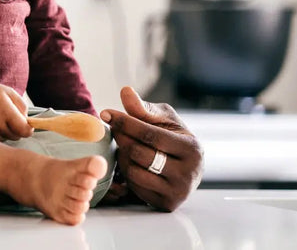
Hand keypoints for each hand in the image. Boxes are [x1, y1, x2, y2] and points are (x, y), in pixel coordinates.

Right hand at [0, 81, 33, 140]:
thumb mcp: (11, 93)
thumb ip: (22, 107)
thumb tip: (27, 121)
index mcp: (6, 113)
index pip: (24, 131)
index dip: (29, 129)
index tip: (28, 124)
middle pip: (17, 136)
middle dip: (19, 129)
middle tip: (13, 118)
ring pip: (7, 138)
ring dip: (9, 132)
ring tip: (2, 119)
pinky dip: (0, 133)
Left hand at [100, 86, 203, 211]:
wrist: (188, 167)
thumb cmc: (173, 138)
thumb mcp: (164, 119)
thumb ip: (144, 108)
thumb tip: (125, 92)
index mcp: (191, 148)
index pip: (150, 134)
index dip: (125, 122)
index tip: (105, 113)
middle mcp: (188, 173)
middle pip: (139, 153)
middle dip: (121, 138)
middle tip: (112, 128)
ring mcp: (177, 192)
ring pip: (134, 171)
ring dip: (121, 156)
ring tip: (122, 145)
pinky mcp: (166, 204)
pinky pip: (134, 187)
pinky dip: (126, 173)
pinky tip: (128, 161)